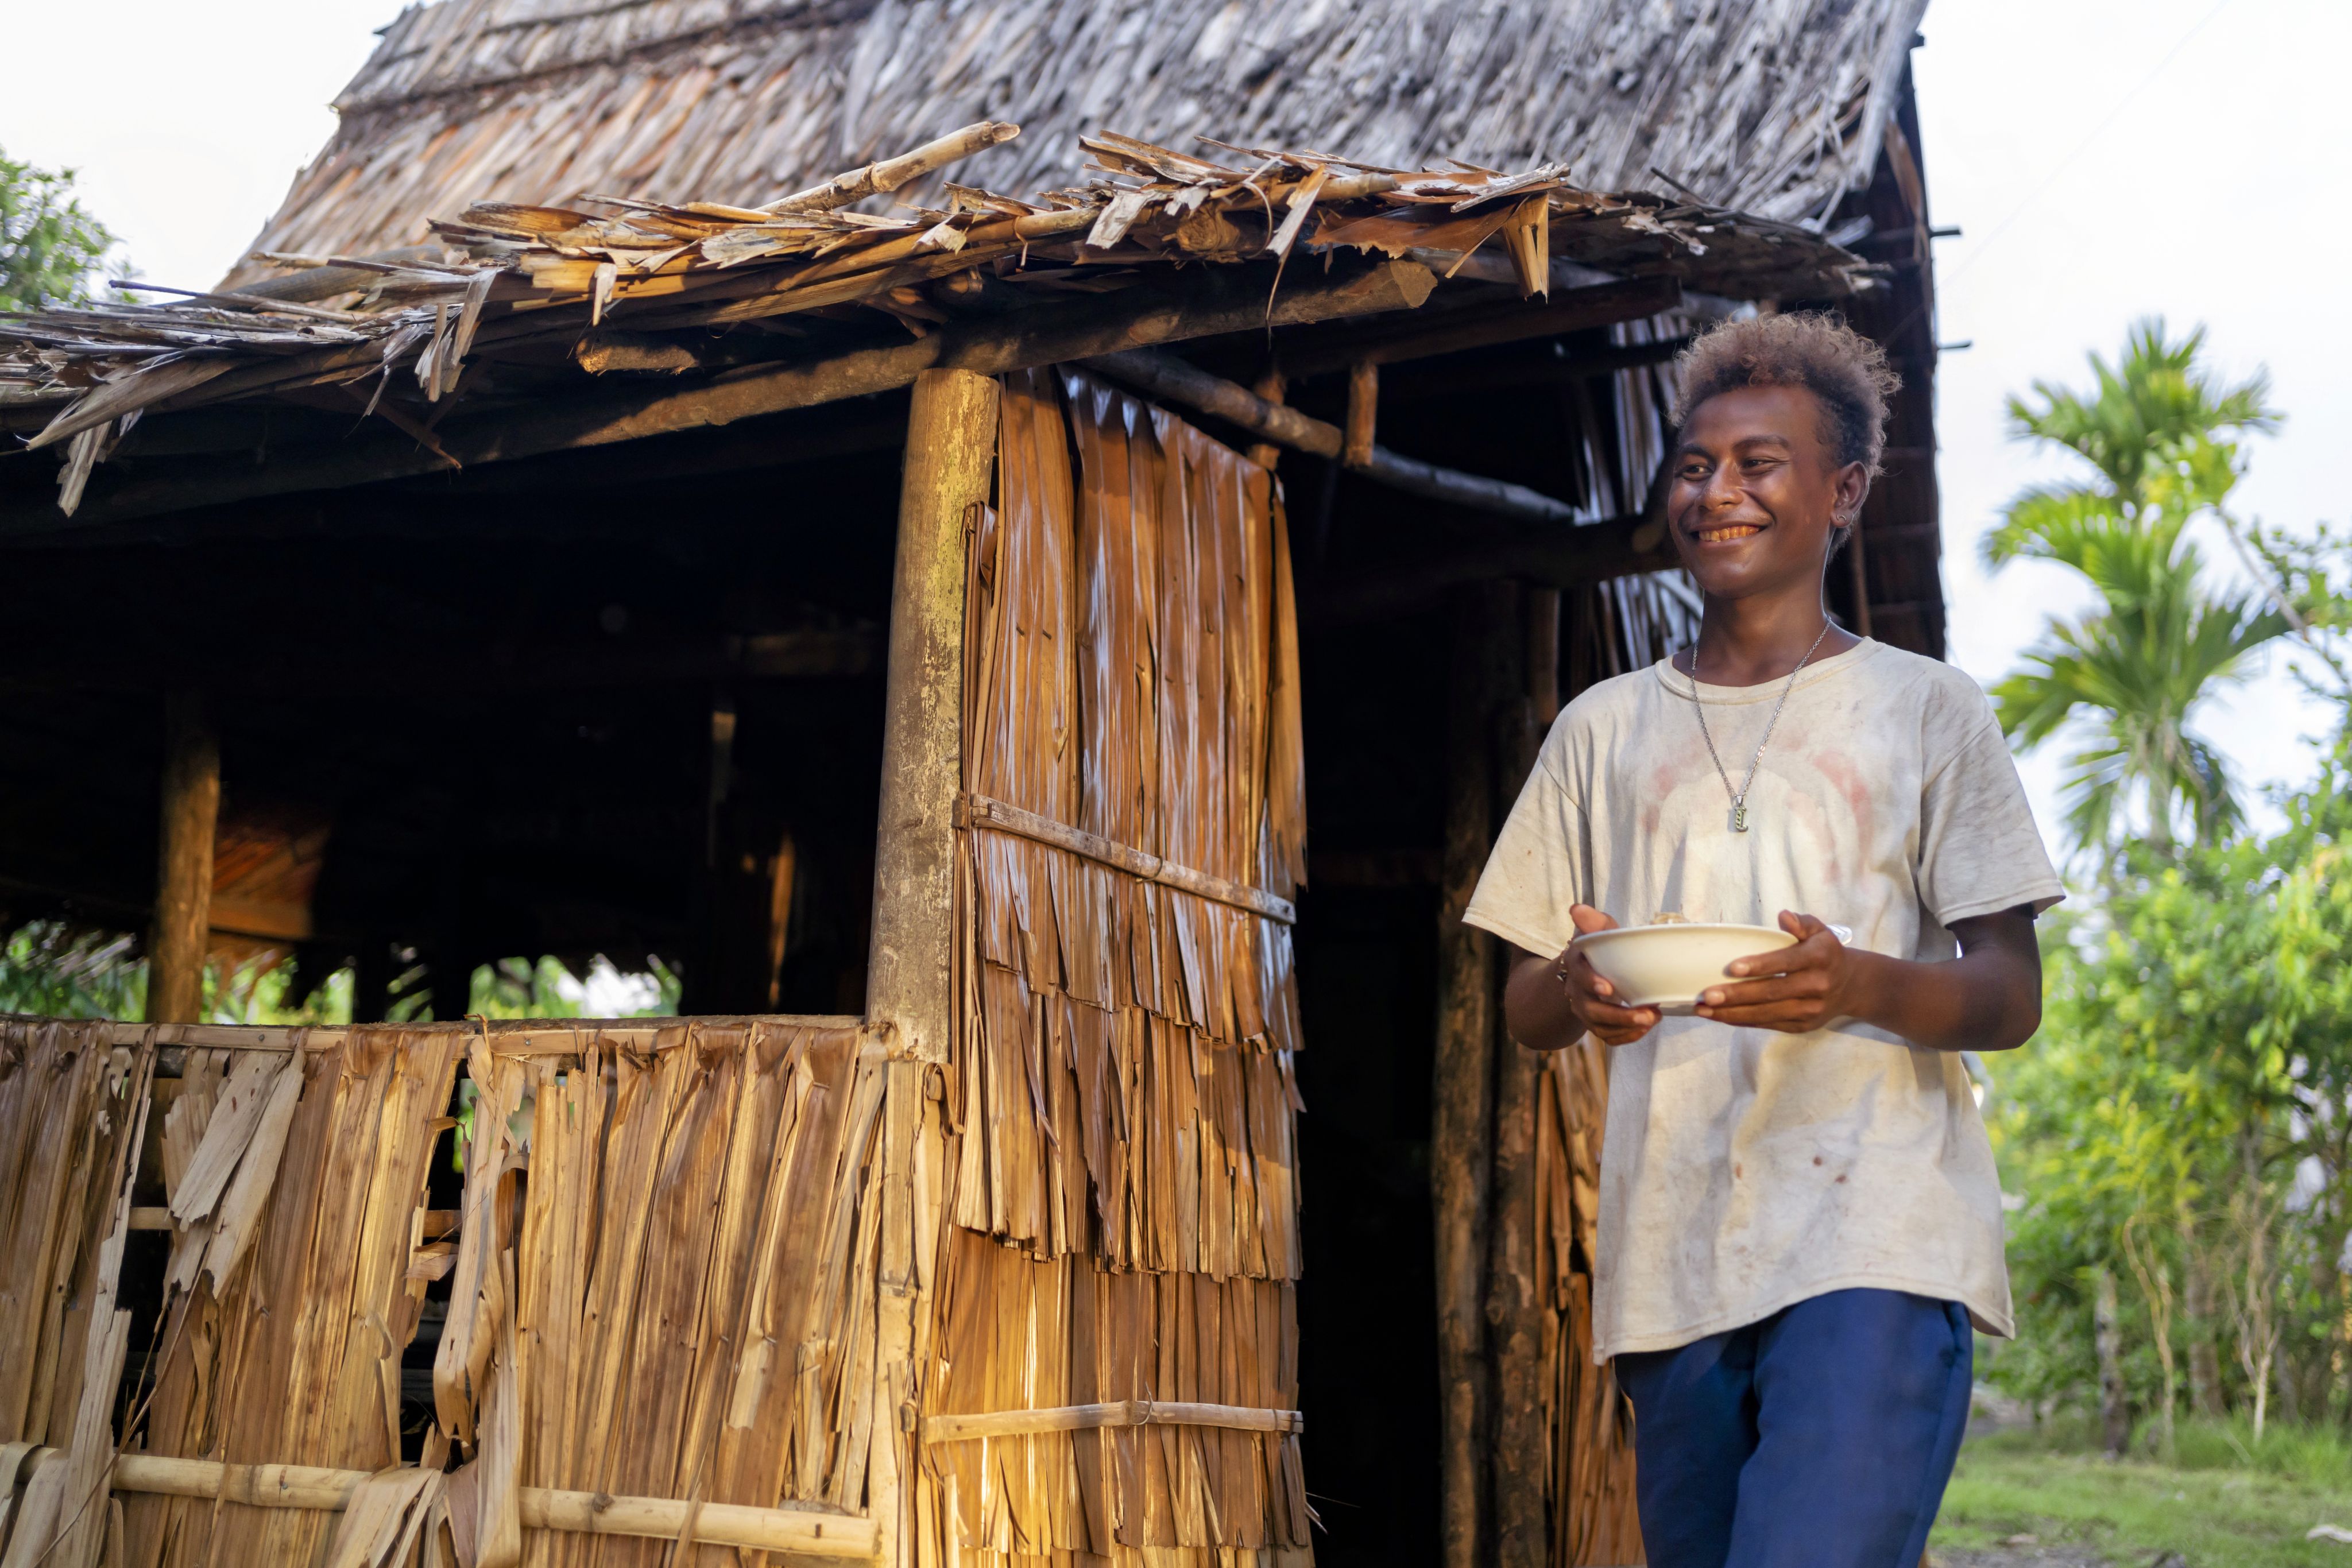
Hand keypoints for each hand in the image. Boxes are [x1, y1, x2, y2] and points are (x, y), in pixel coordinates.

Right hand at [1554, 904, 1661, 1046]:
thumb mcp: (1598, 931)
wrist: (1584, 971)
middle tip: (1648, 1014)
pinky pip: (1607, 1037)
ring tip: (1653, 1019)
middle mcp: (1577, 992)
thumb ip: (1593, 921)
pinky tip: (1644, 1029)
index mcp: (1577, 966)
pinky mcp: (1595, 1024)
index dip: (1592, 982)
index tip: (1608, 988)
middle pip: (1592, 1010)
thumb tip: (1577, 908)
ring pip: (1600, 1027)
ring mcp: (1585, 1010)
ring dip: (1627, 1027)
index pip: (1580, 976)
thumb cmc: (1598, 948)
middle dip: (1619, 1015)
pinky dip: (1626, 1036)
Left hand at [1693, 911, 1863, 1032]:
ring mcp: (1810, 1010)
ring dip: (1732, 1013)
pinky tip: (1720, 1016)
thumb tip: (1783, 916)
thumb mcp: (1820, 931)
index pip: (1786, 962)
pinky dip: (1743, 1021)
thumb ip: (1802, 923)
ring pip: (1767, 1014)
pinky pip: (1769, 1024)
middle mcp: (1817, 986)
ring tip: (1703, 1010)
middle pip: (1772, 993)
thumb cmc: (1825, 953)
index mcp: (1819, 958)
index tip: (1732, 967)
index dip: (1760, 965)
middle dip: (1737, 996)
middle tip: (1706, 996)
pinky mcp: (1803, 1025)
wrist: (1852, 986)